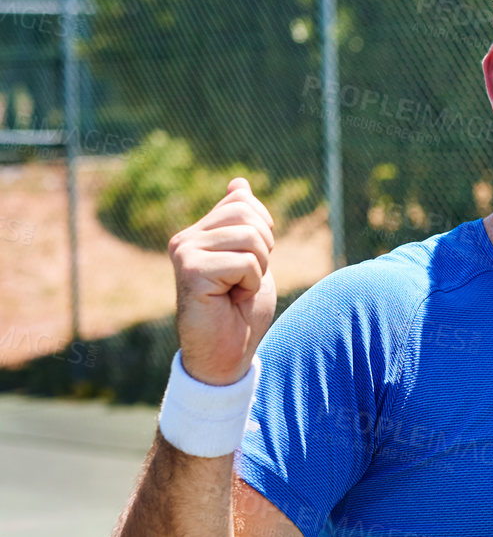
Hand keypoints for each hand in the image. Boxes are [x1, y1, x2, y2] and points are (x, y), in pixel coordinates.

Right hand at [168, 177, 276, 385]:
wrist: (228, 353)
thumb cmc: (241, 312)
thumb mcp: (252, 259)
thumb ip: (243, 223)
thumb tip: (239, 182)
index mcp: (199, 232)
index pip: (243, 200)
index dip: (263, 231)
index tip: (248, 264)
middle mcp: (186, 238)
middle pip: (247, 212)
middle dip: (263, 249)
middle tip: (244, 280)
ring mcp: (184, 252)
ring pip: (251, 238)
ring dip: (258, 269)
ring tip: (237, 290)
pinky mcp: (190, 269)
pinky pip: (245, 262)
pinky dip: (250, 284)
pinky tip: (230, 299)